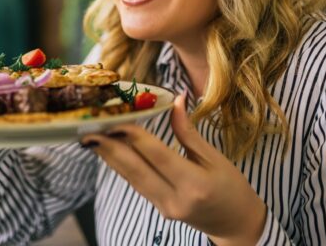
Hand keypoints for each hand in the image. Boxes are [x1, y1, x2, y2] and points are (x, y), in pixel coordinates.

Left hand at [80, 93, 266, 245]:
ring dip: (110, 156)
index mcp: (195, 184)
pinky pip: (136, 184)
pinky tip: (108, 152)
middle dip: (110, 147)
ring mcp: (164, 207)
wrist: (235, 223)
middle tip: (90, 128)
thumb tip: (175, 100)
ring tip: (91, 137)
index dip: (135, 136)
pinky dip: (121, 166)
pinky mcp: (158, 209)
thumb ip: (189, 132)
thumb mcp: (215, 157)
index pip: (157, 155)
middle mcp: (175, 199)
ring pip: (131, 178)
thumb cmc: (231, 187)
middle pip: (136, 169)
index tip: (117, 118)